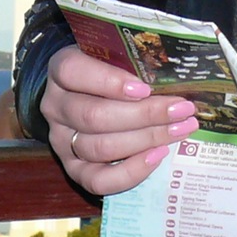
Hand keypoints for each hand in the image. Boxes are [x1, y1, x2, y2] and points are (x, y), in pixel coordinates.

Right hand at [40, 45, 200, 196]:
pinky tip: (158, 156)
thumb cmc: (112, 70)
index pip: (73, 72)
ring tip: (179, 130)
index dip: (109, 82)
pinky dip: (131, 172)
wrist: (92, 96)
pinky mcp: (73, 169)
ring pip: (99, 147)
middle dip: (144, 115)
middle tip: (181, 110)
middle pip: (94, 115)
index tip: (145, 88)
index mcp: (60, 69)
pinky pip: (98, 180)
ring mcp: (61, 140)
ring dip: (145, 140)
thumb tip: (174, 73)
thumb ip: (134, 60)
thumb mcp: (116, 55)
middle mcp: (55, 106)